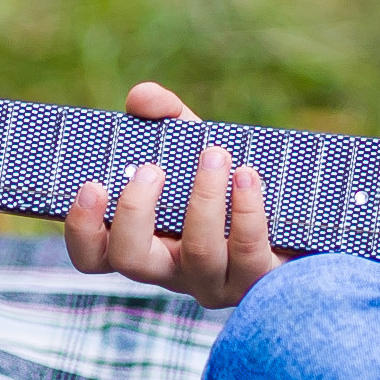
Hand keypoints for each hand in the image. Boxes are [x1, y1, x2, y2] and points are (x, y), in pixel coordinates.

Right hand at [63, 81, 283, 310]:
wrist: (296, 215)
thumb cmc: (229, 181)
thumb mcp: (194, 144)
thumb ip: (164, 117)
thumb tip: (142, 98)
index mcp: (144, 242)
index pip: (94, 256)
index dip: (83, 229)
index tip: (93, 184)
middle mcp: (172, 270)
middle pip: (132, 262)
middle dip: (136, 212)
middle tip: (150, 169)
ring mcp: (215, 281)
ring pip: (197, 254)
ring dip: (203, 199)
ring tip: (215, 154)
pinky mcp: (258, 279)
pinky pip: (248, 251)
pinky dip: (247, 210)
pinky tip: (249, 174)